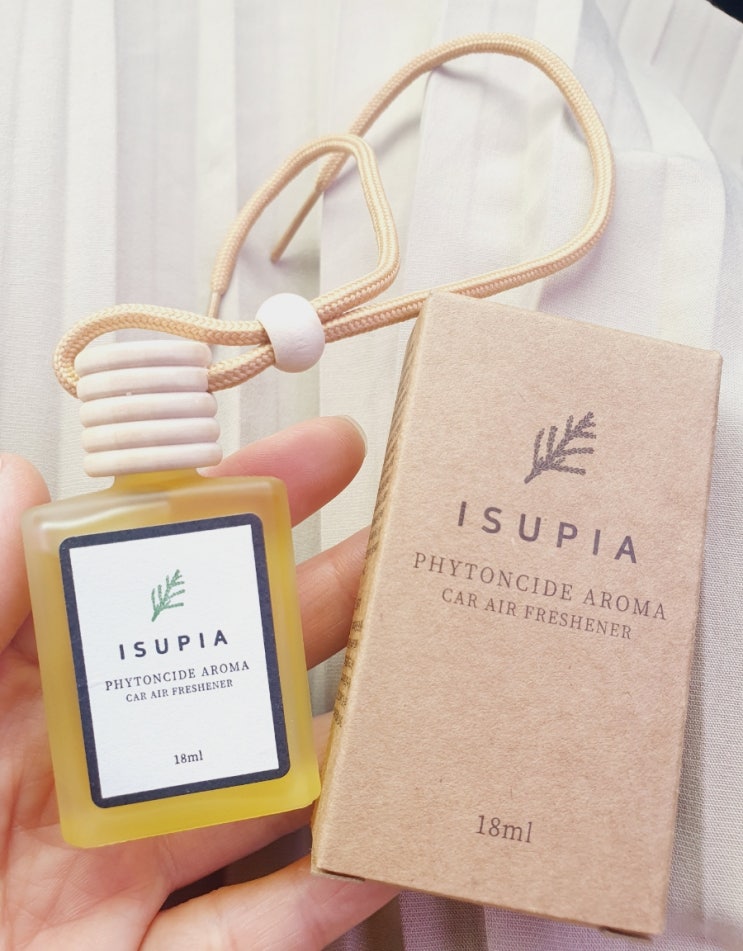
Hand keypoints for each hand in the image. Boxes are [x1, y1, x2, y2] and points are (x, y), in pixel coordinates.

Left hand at [0, 417, 395, 949]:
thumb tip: (25, 476)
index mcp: (16, 693)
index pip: (144, 575)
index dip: (232, 507)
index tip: (322, 456)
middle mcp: (77, 770)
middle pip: (224, 671)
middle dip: (322, 604)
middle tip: (408, 555)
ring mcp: (113, 871)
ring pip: (256, 798)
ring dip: (342, 747)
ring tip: (418, 689)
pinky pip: (247, 936)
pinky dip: (322, 898)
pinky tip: (383, 845)